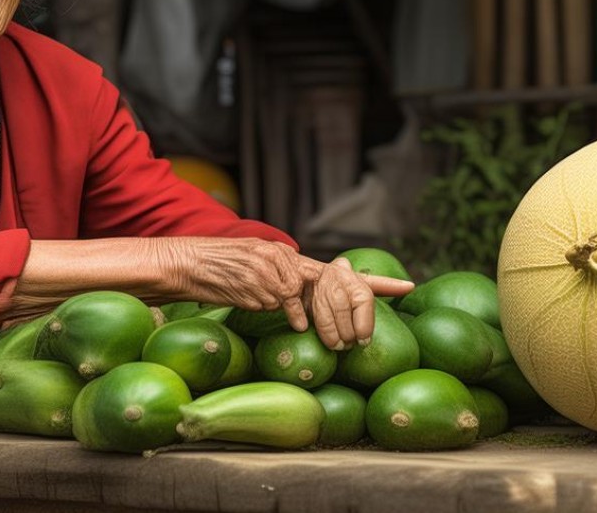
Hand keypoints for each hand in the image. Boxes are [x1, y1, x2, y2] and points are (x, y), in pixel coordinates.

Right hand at [155, 237, 414, 349]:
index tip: (410, 287)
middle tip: (359, 339)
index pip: (341, 273)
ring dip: (305, 318)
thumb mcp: (257, 278)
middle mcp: (288, 258)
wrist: (186, 263)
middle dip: (350, 313)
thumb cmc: (219, 277)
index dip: (377, 282)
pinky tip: (274, 311)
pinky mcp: (264, 276)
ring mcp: (277, 266)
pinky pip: (282, 302)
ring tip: (300, 328)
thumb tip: (304, 315)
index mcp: (291, 257)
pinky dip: (282, 312)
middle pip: (335, 285)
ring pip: (304, 299)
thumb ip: (284, 288)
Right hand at [304, 256, 413, 349]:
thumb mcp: (358, 281)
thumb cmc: (335, 283)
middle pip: (344, 310)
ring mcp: (312, 279)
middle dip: (347, 332)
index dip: (365, 323)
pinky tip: (303, 328)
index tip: (365, 340)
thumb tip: (410, 286)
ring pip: (324, 313)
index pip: (365, 297)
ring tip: (335, 345)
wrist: (296, 269)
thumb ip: (383, 285)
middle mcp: (334, 275)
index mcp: (351, 276)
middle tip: (349, 345)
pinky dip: (300, 321)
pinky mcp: (290, 286)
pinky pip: (297, 309)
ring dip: (330, 334)